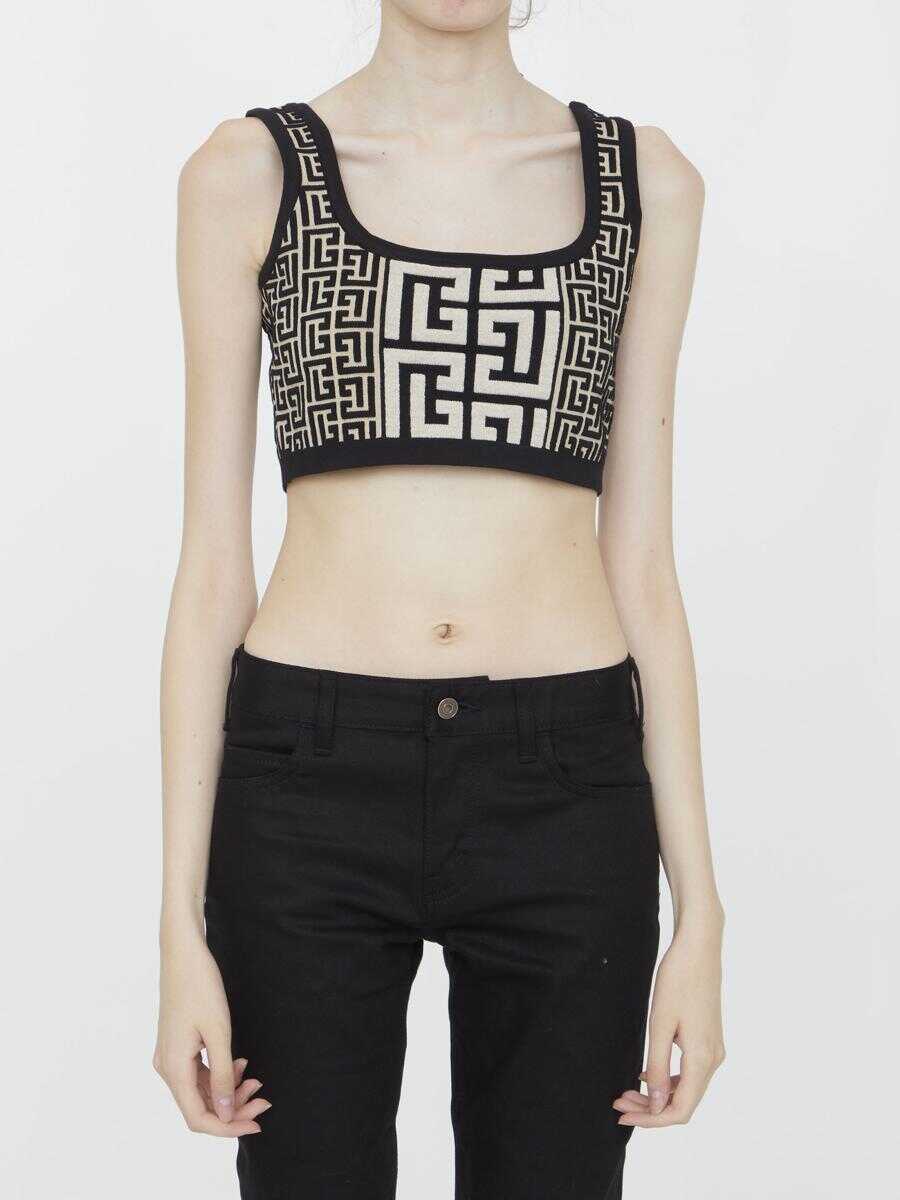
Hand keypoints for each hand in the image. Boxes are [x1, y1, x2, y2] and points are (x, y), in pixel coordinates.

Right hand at [154, 934, 270, 1135]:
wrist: (182, 953)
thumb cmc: (200, 987)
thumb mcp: (219, 1032)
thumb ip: (223, 1075)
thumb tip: (226, 1112)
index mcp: (173, 1069)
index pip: (198, 1117)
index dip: (227, 1127)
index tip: (256, 1123)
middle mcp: (167, 1068)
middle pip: (200, 1106)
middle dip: (232, 1108)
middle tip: (264, 1100)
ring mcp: (170, 1056)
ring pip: (200, 1090)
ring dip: (228, 1091)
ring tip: (255, 1080)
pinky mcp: (177, 1045)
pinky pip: (199, 1072)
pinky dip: (220, 1074)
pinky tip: (240, 1065)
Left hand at [612, 920, 724, 1126]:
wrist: (699, 948)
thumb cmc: (678, 979)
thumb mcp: (660, 1023)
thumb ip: (658, 1065)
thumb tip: (656, 1104)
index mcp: (703, 1059)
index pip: (680, 1110)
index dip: (651, 1120)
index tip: (624, 1115)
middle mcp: (714, 1059)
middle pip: (683, 1102)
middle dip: (650, 1108)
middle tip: (618, 1103)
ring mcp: (714, 1049)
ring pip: (687, 1088)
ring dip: (658, 1094)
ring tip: (627, 1090)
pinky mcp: (709, 1039)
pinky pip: (689, 1071)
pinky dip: (668, 1078)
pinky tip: (645, 1072)